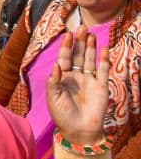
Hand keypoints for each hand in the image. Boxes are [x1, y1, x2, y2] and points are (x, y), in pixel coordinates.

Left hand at [48, 30, 109, 145]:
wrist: (79, 131)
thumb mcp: (53, 97)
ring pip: (90, 60)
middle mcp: (76, 76)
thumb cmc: (62, 115)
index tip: (67, 35)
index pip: (64, 58)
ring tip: (90, 34)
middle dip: (79, 42)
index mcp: (63, 78)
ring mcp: (89, 80)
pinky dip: (104, 60)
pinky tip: (104, 49)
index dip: (65, 47)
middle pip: (78, 55)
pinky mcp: (101, 86)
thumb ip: (54, 81)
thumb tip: (56, 65)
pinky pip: (103, 71)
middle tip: (81, 27)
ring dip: (90, 48)